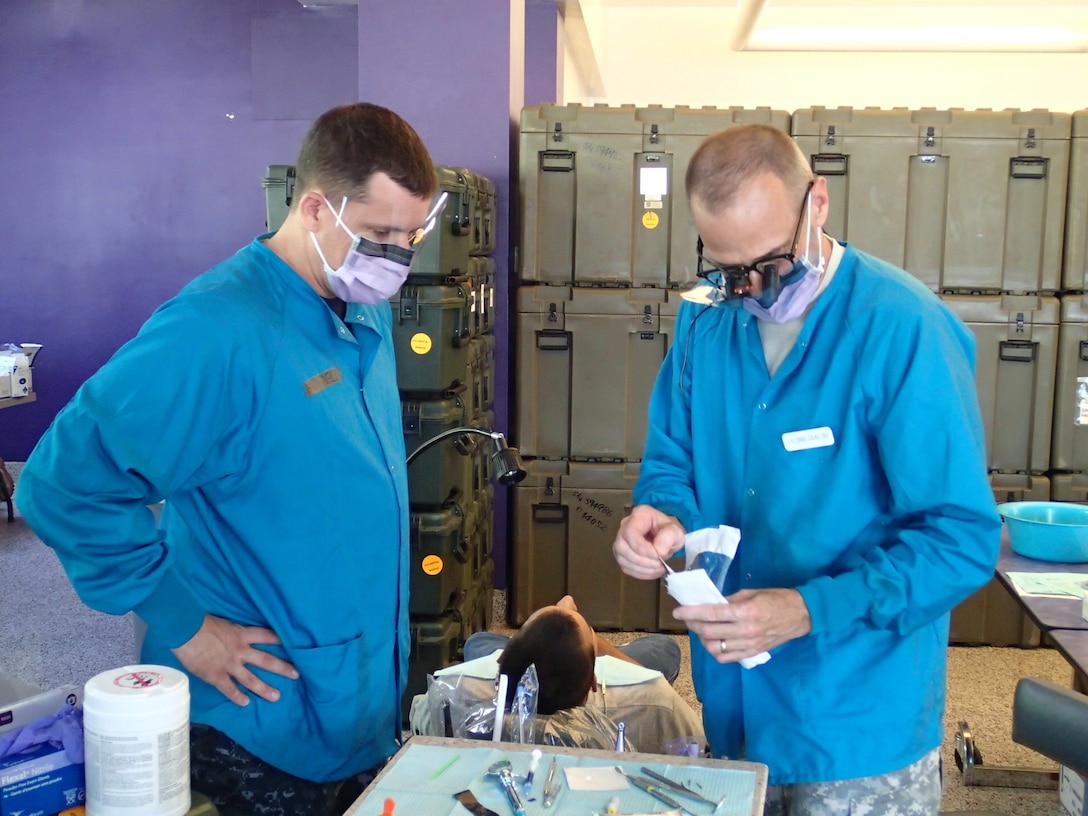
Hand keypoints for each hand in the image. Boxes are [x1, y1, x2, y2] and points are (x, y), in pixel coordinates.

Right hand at [172, 614, 298, 705]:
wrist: (185, 631)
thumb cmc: (200, 623)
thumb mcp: (222, 623)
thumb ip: (231, 631)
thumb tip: (231, 633)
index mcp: (242, 634)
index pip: (267, 636)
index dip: (280, 640)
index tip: (294, 645)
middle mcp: (240, 650)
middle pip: (266, 660)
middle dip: (282, 668)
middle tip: (297, 674)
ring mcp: (229, 664)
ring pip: (251, 679)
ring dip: (264, 688)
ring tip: (276, 697)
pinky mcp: (216, 675)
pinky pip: (229, 689)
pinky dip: (237, 697)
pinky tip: (245, 703)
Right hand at [612, 504, 685, 579]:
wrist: (667, 538)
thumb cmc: (670, 532)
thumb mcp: (676, 531)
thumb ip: (669, 536)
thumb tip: (658, 550)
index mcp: (639, 515)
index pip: (630, 531)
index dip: (642, 547)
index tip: (658, 555)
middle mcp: (625, 526)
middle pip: (622, 546)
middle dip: (642, 560)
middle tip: (659, 564)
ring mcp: (621, 540)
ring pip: (622, 558)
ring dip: (641, 568)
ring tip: (657, 568)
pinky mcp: (622, 554)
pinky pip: (625, 567)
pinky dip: (639, 573)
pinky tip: (652, 571)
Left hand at [672, 588, 811, 663]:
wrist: (801, 615)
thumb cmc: (776, 598)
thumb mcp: (751, 593)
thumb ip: (729, 600)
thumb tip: (710, 604)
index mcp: (744, 611)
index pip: (710, 613)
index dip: (690, 613)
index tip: (677, 612)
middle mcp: (745, 630)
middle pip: (709, 632)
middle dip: (693, 625)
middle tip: (688, 618)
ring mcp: (748, 644)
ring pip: (715, 647)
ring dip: (702, 639)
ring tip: (701, 630)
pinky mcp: (752, 653)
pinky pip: (726, 658)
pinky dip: (715, 651)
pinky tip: (713, 642)